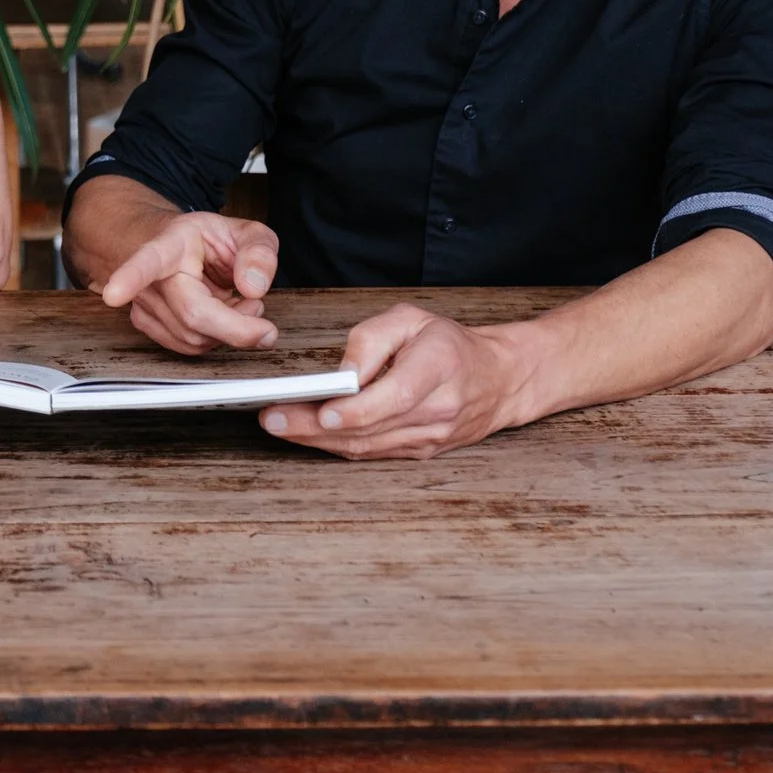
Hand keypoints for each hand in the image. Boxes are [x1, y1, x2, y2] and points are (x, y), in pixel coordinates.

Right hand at [96, 211, 280, 354]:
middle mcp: (150, 278)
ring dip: (230, 330)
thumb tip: (253, 287)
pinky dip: (216, 338)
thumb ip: (258, 251)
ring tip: (239, 303)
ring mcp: (144, 305)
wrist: (171, 248)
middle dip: (236, 327)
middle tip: (264, 322)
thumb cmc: (204, 241)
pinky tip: (222, 316)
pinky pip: (191, 346)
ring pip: (195, 338)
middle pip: (192, 315)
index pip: (148, 260)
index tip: (114, 293)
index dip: (130, 277)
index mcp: (169, 244)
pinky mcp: (149, 326)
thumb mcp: (244, 231)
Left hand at [259, 302, 533, 459]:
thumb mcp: (412, 318)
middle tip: (272, 419)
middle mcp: (438, 410)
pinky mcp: (421, 452)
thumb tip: (343, 372)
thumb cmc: (449, 344)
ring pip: (368, 447)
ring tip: (279, 426)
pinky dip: (337, 447)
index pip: (396, 397)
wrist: (499, 381)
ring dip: (318, 442)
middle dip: (315, 427)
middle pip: (371, 428)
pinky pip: (373, 454)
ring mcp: (431, 438)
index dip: (357, 410)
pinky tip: (307, 436)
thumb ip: (373, 338)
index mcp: (438, 368)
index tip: (322, 412)